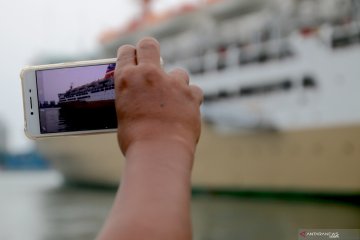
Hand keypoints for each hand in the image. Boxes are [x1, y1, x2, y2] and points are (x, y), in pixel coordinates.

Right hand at [114, 37, 202, 156]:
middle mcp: (150, 75)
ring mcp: (173, 83)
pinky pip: (193, 90)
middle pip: (149, 45)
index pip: (126, 52)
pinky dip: (190, 98)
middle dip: (149, 49)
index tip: (133, 57)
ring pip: (178, 72)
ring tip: (172, 100)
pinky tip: (185, 110)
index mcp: (127, 79)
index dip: (130, 54)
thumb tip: (139, 98)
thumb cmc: (136, 141)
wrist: (159, 153)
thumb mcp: (124, 115)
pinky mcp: (191, 95)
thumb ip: (132, 99)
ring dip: (175, 82)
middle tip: (152, 62)